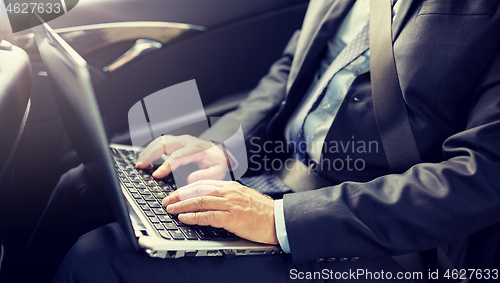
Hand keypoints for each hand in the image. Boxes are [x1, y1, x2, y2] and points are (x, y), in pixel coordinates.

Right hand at [136, 135, 228, 182]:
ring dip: (148, 150)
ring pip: (160, 141)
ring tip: (139, 162)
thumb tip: (190, 179)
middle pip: (164, 144)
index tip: (156, 175)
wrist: (219, 151)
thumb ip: (205, 175)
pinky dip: (150, 148)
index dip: (165, 166)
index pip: (177, 156)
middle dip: (150, 154)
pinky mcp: (176, 142)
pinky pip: (160, 142)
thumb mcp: (218, 171)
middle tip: (140, 166)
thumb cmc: (217, 162)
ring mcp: (180, 140)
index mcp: (196, 149)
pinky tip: (145, 157)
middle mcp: (186, 142)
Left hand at [162, 180, 277, 244]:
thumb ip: (228, 198)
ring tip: (170, 209)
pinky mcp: (233, 217)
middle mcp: (229, 192)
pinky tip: (184, 218)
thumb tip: (210, 204)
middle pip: (198, 190)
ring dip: (182, 205)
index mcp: (231, 186)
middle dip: (179, 195)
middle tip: (167, 201)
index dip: (186, 189)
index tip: (176, 194)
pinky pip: (208, 215)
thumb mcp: (244, 199)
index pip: (203, 184)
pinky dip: (194, 216)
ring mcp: (231, 204)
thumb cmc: (263, 213)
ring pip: (200, 201)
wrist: (279, 220)